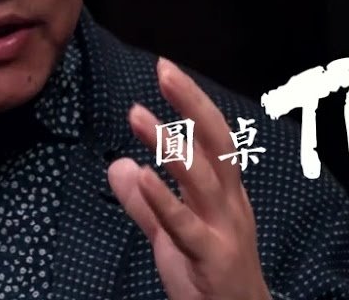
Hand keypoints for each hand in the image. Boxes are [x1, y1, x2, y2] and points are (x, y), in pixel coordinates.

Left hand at [107, 58, 269, 299]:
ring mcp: (224, 231)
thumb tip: (118, 166)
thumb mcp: (173, 234)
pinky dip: (163, 198)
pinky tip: (141, 174)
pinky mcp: (210, 259)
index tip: (166, 70)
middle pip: (217, 144)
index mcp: (227, 194)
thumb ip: (146, 203)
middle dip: (193, 104)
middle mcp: (231, 205)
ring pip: (202, 178)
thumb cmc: (209, 278)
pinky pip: (185, 225)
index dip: (193, 103)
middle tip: (165, 71)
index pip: (215, 137)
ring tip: (138, 114)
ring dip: (170, 143)